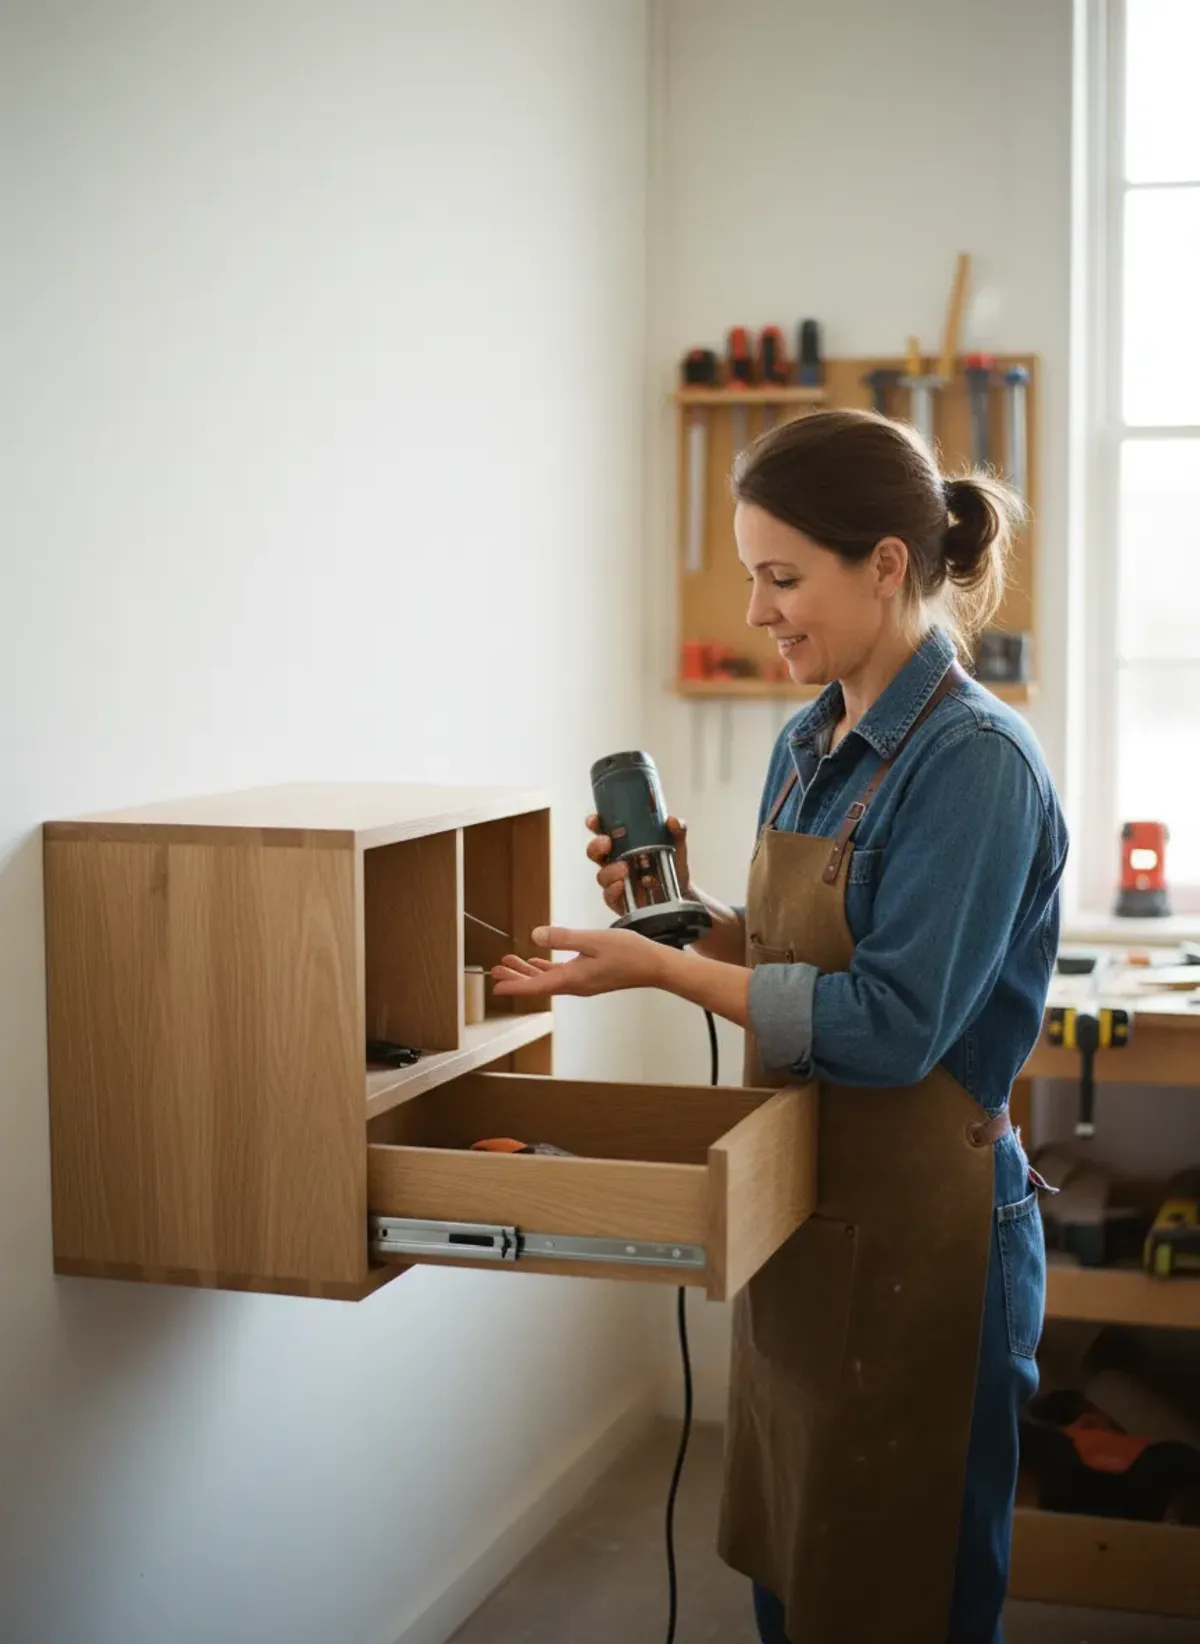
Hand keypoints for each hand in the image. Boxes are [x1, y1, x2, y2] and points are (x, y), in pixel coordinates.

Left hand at [491, 925, 665, 998]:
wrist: (654, 966)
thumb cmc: (628, 953)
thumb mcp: (593, 940)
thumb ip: (563, 938)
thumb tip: (535, 936)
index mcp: (573, 979)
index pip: (536, 986)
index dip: (514, 985)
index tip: (495, 985)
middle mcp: (575, 985)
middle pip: (538, 984)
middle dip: (516, 976)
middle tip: (495, 969)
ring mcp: (583, 982)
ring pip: (548, 979)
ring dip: (529, 971)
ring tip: (511, 962)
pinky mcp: (590, 977)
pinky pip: (561, 975)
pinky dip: (546, 969)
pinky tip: (540, 961)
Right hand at [586, 812, 692, 916]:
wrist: (682, 894)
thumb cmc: (673, 865)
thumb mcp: (677, 845)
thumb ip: (677, 830)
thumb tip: (672, 820)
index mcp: (623, 844)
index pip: (602, 831)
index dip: (594, 824)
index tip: (594, 820)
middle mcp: (615, 861)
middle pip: (594, 852)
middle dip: (596, 846)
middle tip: (607, 843)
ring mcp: (615, 881)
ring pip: (601, 875)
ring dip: (609, 871)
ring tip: (625, 868)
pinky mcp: (619, 900)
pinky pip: (609, 896)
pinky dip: (613, 890)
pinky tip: (622, 885)